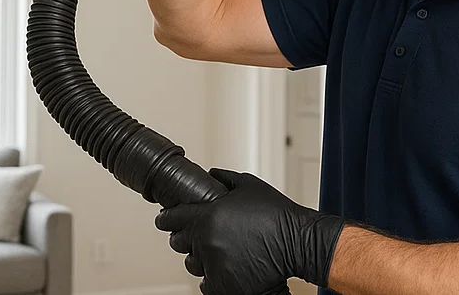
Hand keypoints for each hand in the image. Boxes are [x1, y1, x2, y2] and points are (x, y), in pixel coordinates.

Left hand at [155, 168, 344, 294]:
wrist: (296, 242)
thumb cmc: (276, 214)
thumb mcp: (249, 185)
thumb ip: (225, 178)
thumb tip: (212, 174)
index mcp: (209, 216)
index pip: (174, 219)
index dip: (165, 218)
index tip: (162, 219)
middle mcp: (208, 242)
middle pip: (179, 242)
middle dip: (183, 237)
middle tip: (193, 235)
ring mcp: (215, 266)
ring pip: (193, 264)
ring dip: (199, 257)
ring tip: (215, 251)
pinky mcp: (223, 287)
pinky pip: (206, 284)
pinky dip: (213, 277)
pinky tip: (224, 267)